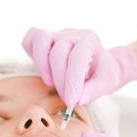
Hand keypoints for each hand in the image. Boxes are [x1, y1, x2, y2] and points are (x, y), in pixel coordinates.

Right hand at [21, 27, 136, 106]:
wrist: (101, 63)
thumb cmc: (103, 73)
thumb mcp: (106, 83)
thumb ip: (93, 91)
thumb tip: (78, 100)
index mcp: (90, 41)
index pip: (77, 58)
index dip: (72, 82)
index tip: (71, 101)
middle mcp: (72, 34)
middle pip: (58, 53)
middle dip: (60, 80)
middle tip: (66, 97)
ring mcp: (57, 35)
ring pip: (40, 39)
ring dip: (42, 66)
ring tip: (50, 83)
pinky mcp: (45, 40)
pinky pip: (30, 39)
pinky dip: (32, 54)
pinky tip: (44, 70)